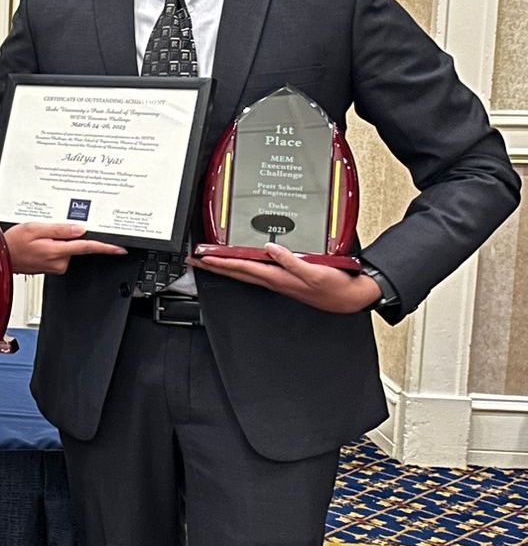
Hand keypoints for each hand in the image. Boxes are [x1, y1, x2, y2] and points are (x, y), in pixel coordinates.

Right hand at [3, 222, 125, 275]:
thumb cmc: (12, 243)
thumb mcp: (34, 228)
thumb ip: (59, 229)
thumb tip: (80, 229)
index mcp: (57, 251)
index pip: (87, 248)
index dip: (106, 248)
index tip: (120, 249)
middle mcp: (59, 262)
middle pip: (76, 244)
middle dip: (67, 235)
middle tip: (47, 230)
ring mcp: (56, 266)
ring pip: (68, 248)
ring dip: (59, 240)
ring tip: (38, 238)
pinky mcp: (53, 267)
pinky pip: (60, 253)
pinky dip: (54, 246)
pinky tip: (39, 244)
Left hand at [192, 243, 380, 313]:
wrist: (350, 298)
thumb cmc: (334, 287)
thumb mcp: (314, 272)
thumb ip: (291, 261)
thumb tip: (270, 248)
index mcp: (277, 278)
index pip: (242, 267)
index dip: (221, 262)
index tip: (203, 258)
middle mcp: (274, 280)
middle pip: (237, 272)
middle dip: (215, 267)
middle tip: (195, 261)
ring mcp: (279, 281)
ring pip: (246, 273)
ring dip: (226, 267)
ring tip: (210, 261)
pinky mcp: (285, 280)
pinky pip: (258, 273)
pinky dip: (244, 268)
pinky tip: (241, 263)